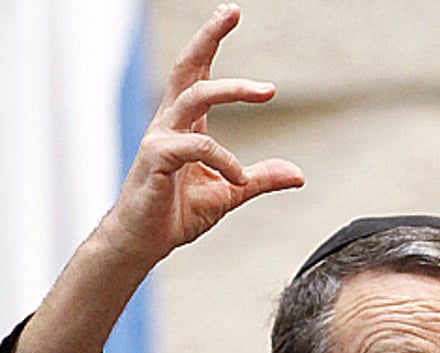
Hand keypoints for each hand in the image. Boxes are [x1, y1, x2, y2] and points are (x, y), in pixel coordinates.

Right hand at [100, 3, 303, 267]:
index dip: (211, 41)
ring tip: (266, 90)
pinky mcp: (156, 160)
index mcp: (185, 125)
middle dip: (208, 36)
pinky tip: (238, 178)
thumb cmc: (175, 214)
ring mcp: (160, 139)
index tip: (231, 13)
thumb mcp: (230, 193)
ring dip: (233, 88)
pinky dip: (226, 161)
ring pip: (196, 96)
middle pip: (187, 67)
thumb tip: (297, 174)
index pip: (197, 73)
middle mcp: (170, 123)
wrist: (142, 242)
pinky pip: (197, 147)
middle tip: (233, 12)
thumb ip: (260, 179)